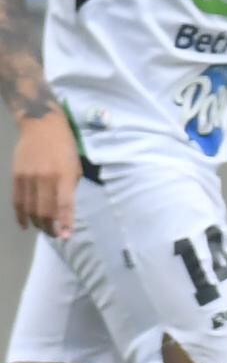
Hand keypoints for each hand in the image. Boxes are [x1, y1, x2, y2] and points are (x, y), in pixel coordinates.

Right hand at [12, 112, 74, 237]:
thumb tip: (65, 210)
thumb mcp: (75, 166)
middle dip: (51, 227)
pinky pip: (17, 201)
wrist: (41, 126)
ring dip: (37, 223)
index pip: (64, 205)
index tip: (66, 236)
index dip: (64, 223)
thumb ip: (70, 188)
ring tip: (44, 230)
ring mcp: (28, 177)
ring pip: (30, 208)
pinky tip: (26, 224)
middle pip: (45, 210)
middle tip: (56, 236)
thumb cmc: (65, 147)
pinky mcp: (16, 176)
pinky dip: (21, 215)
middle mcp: (45, 178)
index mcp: (64, 175)